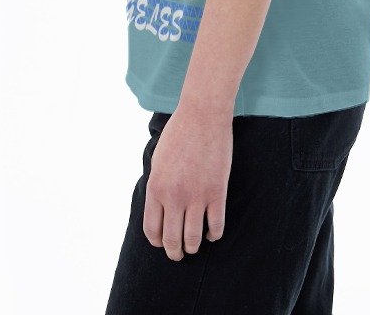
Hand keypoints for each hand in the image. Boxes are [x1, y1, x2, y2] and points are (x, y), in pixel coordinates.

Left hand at [143, 103, 232, 260]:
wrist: (203, 115)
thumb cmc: (178, 133)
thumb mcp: (157, 160)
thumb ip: (157, 186)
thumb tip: (159, 209)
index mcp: (156, 188)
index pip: (152, 230)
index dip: (157, 241)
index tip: (162, 243)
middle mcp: (174, 196)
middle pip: (171, 240)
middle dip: (174, 252)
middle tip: (178, 254)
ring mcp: (197, 196)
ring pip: (193, 238)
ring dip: (192, 247)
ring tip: (193, 246)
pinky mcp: (217, 192)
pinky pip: (216, 226)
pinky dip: (213, 235)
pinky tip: (211, 233)